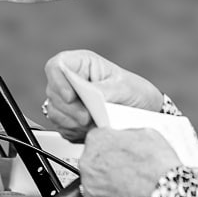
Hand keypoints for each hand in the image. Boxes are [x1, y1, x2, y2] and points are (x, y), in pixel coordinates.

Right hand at [42, 50, 163, 141]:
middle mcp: (71, 80)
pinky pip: (61, 127)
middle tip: (88, 117)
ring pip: (54, 111)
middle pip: (53, 92)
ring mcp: (67, 100)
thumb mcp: (124, 87)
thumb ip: (105, 90)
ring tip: (93, 124)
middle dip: (70, 109)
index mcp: (82, 64)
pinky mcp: (68, 119)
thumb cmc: (134, 92)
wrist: (144, 112)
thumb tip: (91, 96)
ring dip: (72, 122)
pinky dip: (74, 132)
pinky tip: (90, 130)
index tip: (71, 97)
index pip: (56, 66)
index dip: (58, 81)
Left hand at [77, 128, 180, 196]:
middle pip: (92, 164)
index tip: (118, 155)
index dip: (110, 149)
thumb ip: (125, 135)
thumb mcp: (145, 134)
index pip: (96, 141)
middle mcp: (87, 163)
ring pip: (94, 185)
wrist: (166, 196)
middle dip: (106, 168)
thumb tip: (123, 139)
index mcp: (96, 140)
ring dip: (106, 187)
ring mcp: (89, 187)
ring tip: (128, 189)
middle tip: (125, 174)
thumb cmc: (159, 166)